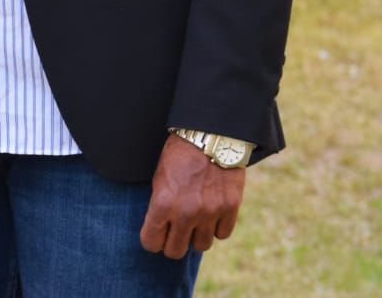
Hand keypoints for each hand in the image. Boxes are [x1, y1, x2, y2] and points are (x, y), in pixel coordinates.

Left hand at [139, 134, 245, 258]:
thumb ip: (161, 205)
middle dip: (173, 241)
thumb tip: (161, 229)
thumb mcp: (160, 176)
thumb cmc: (180, 151)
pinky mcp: (230, 207)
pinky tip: (213, 211)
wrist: (211, 130)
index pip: (151, 243)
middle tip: (176, 229)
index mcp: (163, 202)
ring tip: (196, 217)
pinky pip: (222, 234)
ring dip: (197, 234)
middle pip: (175, 251)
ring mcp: (210, 211)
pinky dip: (217, 226)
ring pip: (201, 246)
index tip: (156, 233)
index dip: (152, 238)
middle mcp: (186, 212)